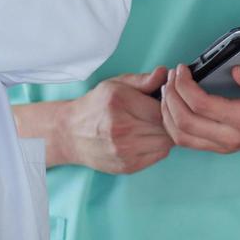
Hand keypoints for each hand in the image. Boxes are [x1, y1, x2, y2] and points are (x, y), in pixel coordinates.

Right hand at [58, 68, 172, 173]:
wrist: (71, 133)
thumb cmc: (96, 105)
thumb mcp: (116, 84)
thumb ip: (143, 80)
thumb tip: (165, 73)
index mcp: (120, 103)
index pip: (162, 108)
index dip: (169, 104)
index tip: (164, 102)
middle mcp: (122, 129)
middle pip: (166, 127)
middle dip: (168, 119)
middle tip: (159, 114)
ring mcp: (125, 151)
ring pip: (165, 143)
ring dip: (164, 134)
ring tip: (152, 125)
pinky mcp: (128, 166)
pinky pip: (158, 156)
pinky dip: (158, 146)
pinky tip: (146, 138)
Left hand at [158, 63, 239, 156]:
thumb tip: (238, 71)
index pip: (202, 105)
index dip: (185, 85)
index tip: (182, 68)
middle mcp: (230, 138)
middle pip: (185, 122)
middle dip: (171, 96)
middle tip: (171, 75)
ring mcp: (222, 145)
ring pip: (180, 136)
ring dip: (167, 110)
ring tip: (168, 87)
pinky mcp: (216, 147)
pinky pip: (185, 140)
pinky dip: (171, 122)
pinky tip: (173, 103)